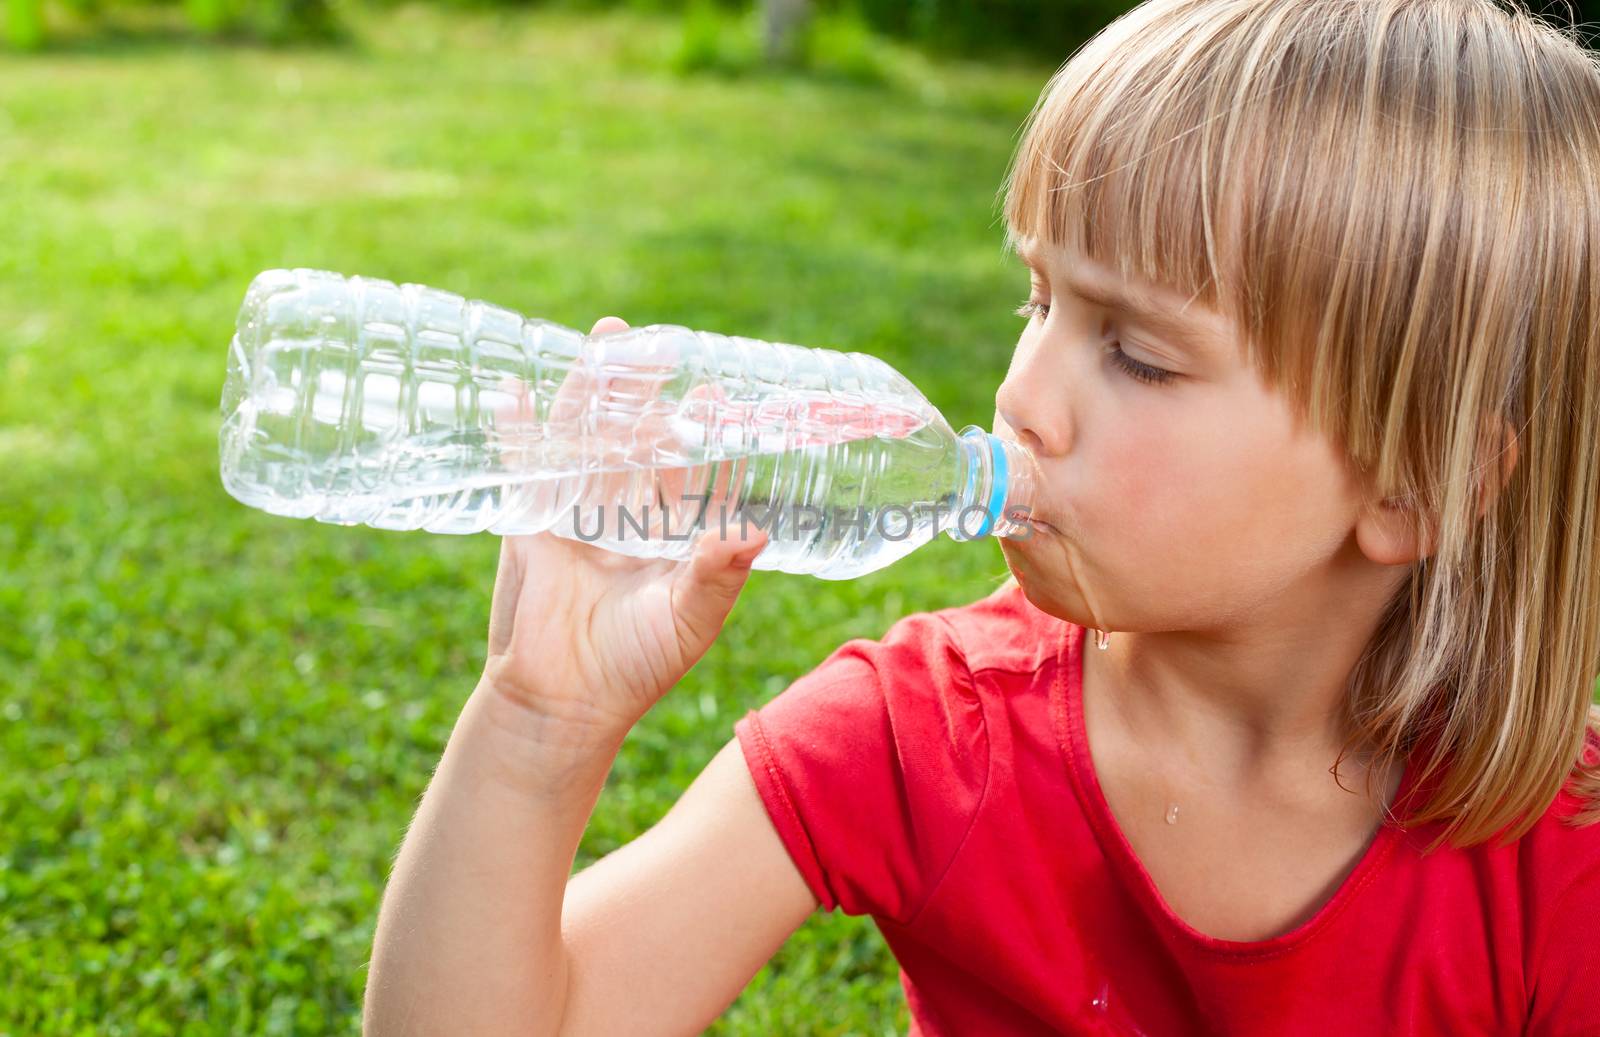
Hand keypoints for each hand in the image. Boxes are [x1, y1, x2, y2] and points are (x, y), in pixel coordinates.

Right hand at [477, 317, 769, 777]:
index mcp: (674, 535)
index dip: (707, 433)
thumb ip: (719, 574)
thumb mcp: (688, 620)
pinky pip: (525, 467)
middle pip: (640, 439)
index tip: (718, 392)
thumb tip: (759, 530)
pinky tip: (518, 389)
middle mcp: (629, 515)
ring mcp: (578, 514)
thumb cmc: (635, 668)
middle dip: (648, 392)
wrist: (561, 704)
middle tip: (661, 344)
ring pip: (587, 437)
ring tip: (606, 337)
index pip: (695, 471)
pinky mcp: (531, 523)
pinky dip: (519, 431)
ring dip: (593, 390)